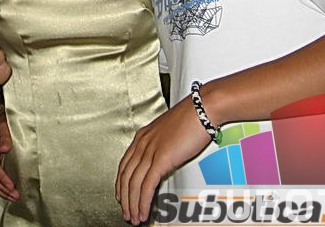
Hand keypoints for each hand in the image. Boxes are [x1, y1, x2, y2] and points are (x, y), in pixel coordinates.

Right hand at [0, 111, 18, 200]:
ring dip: (1, 191)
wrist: (1, 120)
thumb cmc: (4, 121)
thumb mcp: (5, 124)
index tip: (11, 185)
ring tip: (14, 197)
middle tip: (15, 195)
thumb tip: (4, 148)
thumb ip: (5, 135)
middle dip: (3, 188)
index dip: (2, 177)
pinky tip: (8, 193)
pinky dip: (0, 188)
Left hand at [116, 95, 211, 224]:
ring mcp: (150, 150)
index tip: (122, 195)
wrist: (203, 108)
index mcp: (143, 136)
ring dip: (132, 204)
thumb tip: (165, 158)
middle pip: (125, 176)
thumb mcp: (171, 131)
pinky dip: (143, 202)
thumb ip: (164, 144)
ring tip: (134, 218)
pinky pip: (146, 186)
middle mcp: (142, 143)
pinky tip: (143, 212)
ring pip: (133, 184)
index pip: (125, 164)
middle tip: (126, 212)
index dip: (122, 183)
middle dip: (124, 198)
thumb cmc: (193, 117)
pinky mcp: (161, 159)